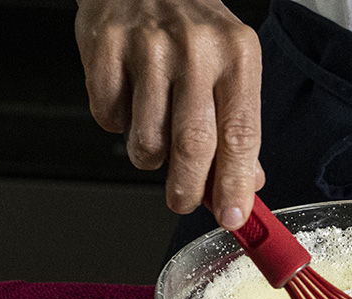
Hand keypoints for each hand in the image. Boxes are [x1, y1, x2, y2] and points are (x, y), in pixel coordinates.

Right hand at [75, 0, 264, 228]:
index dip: (236, 185)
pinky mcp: (105, 49)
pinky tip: (129, 101)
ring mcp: (147, 48)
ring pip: (147, 141)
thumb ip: (238, 125)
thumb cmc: (192, 27)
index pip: (240, 136)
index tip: (233, 217)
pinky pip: (109, 118)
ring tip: (155, 135)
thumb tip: (246, 185)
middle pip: (193, 146)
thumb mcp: (232, 66)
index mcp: (237, 56)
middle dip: (188, 189)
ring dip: (150, 157)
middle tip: (183, 201)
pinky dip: (118, 125)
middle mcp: (195, 50)